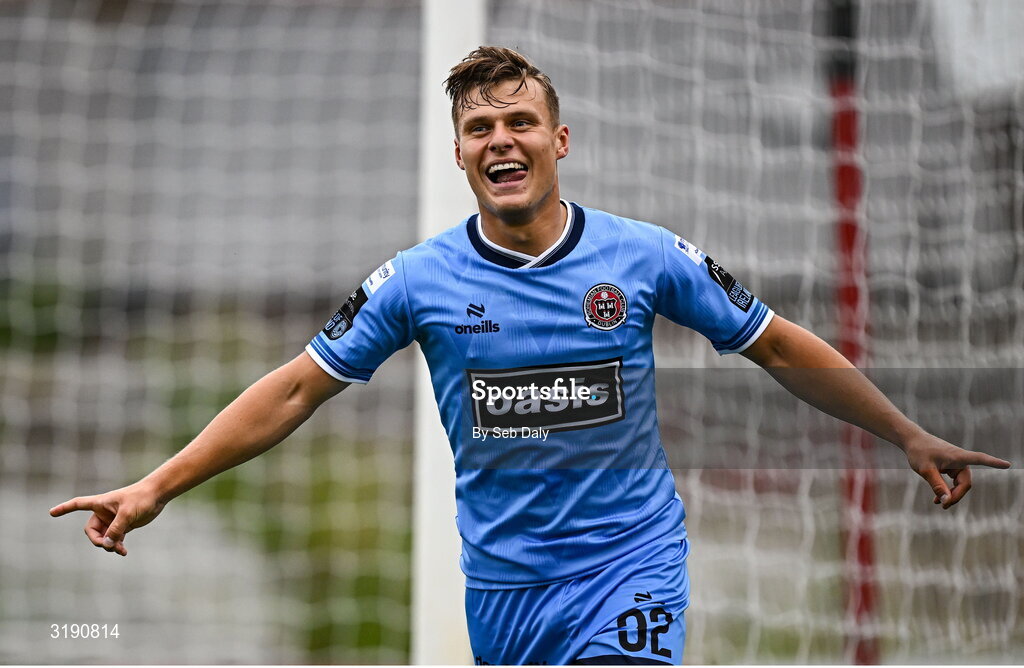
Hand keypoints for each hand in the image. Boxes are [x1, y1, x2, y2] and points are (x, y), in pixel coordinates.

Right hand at [49, 482, 165, 555]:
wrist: (158, 494)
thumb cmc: (141, 498)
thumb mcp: (128, 514)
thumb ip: (116, 529)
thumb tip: (107, 545)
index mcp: (100, 503)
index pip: (78, 504)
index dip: (65, 509)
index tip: (52, 513)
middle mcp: (104, 512)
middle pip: (92, 531)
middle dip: (98, 540)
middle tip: (108, 546)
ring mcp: (113, 520)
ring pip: (104, 537)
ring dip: (109, 546)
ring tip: (120, 550)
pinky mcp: (123, 526)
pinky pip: (114, 539)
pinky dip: (117, 546)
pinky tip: (123, 552)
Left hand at [903, 432, 1010, 508]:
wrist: (911, 441)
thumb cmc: (919, 451)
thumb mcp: (926, 470)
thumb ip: (937, 485)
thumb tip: (947, 501)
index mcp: (958, 456)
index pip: (980, 459)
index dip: (993, 463)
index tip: (1007, 464)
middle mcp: (960, 460)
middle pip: (965, 483)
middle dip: (957, 495)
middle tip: (944, 506)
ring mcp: (955, 464)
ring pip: (959, 484)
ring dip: (952, 494)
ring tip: (940, 505)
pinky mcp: (949, 467)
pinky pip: (952, 482)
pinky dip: (946, 490)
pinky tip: (937, 499)